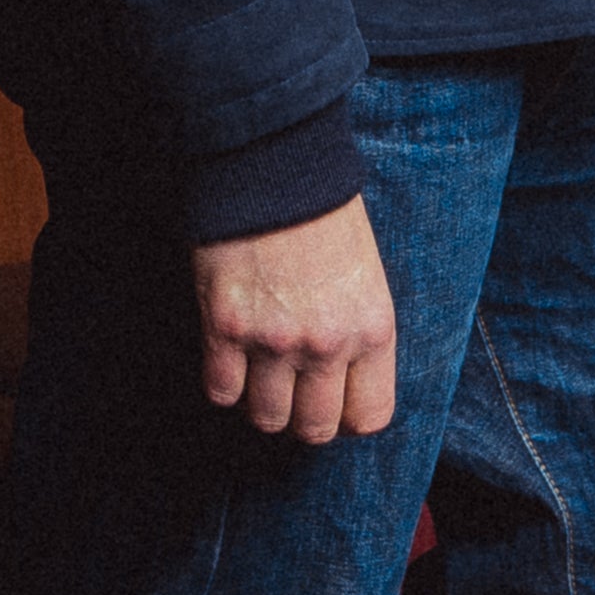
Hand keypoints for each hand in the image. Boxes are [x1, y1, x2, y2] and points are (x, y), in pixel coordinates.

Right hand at [194, 197, 397, 445]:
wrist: (273, 166)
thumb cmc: (323, 212)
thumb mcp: (365, 275)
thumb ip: (357, 331)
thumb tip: (341, 377)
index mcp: (373, 329)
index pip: (370, 416)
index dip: (348, 416)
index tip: (334, 402)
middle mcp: (328, 344)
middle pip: (315, 428)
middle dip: (302, 418)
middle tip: (292, 393)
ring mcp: (275, 340)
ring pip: (266, 418)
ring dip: (261, 404)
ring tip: (259, 376)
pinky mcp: (226, 328)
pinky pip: (222, 391)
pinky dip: (224, 383)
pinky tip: (229, 358)